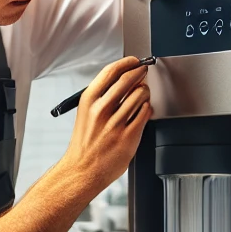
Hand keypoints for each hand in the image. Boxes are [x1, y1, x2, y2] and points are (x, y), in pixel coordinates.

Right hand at [61, 56, 151, 194]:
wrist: (82, 170)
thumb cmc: (85, 143)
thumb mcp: (86, 113)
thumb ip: (103, 96)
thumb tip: (124, 78)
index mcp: (89, 101)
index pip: (111, 71)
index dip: (127, 63)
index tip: (134, 61)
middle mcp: (101, 110)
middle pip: (128, 80)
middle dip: (140, 73)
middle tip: (143, 72)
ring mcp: (115, 124)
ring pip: (140, 95)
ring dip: (145, 92)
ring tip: (142, 95)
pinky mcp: (128, 137)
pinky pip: (145, 113)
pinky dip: (147, 108)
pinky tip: (143, 110)